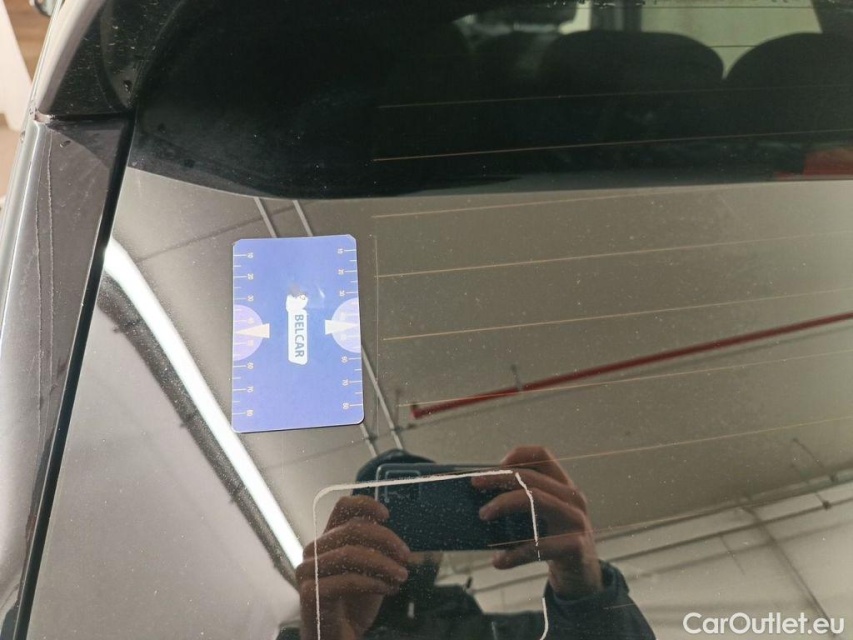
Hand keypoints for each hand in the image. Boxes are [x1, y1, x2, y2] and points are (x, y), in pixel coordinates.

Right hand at [296, 496, 410, 639]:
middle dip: (386, 540)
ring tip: (402, 576)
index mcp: (328, 540)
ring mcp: (309, 571)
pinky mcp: (310, 593)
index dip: (365, 505)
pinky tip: (390, 590)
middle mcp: (314, 551)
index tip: (386, 515)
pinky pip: (348, 580)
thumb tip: (395, 541)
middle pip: (353, 529)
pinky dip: (375, 583)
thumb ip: (377, 552)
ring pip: (351, 553)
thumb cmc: (353, 605)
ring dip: (384, 564)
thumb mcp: (371, 572)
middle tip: (407, 557)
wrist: (337, 638)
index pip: (342, 507)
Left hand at [471, 445, 602, 598]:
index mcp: (564, 486)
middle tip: (475, 483)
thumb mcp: (543, 517)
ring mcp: (576, 520)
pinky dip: (515, 554)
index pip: (543, 456)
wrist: (582, 576)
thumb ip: (522, 502)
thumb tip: (480, 495)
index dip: (518, 454)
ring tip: (483, 514)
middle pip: (532, 476)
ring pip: (536, 499)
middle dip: (499, 477)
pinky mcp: (576, 546)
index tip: (496, 464)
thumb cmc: (554, 541)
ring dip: (504, 503)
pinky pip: (538, 545)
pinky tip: (499, 561)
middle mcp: (573, 498)